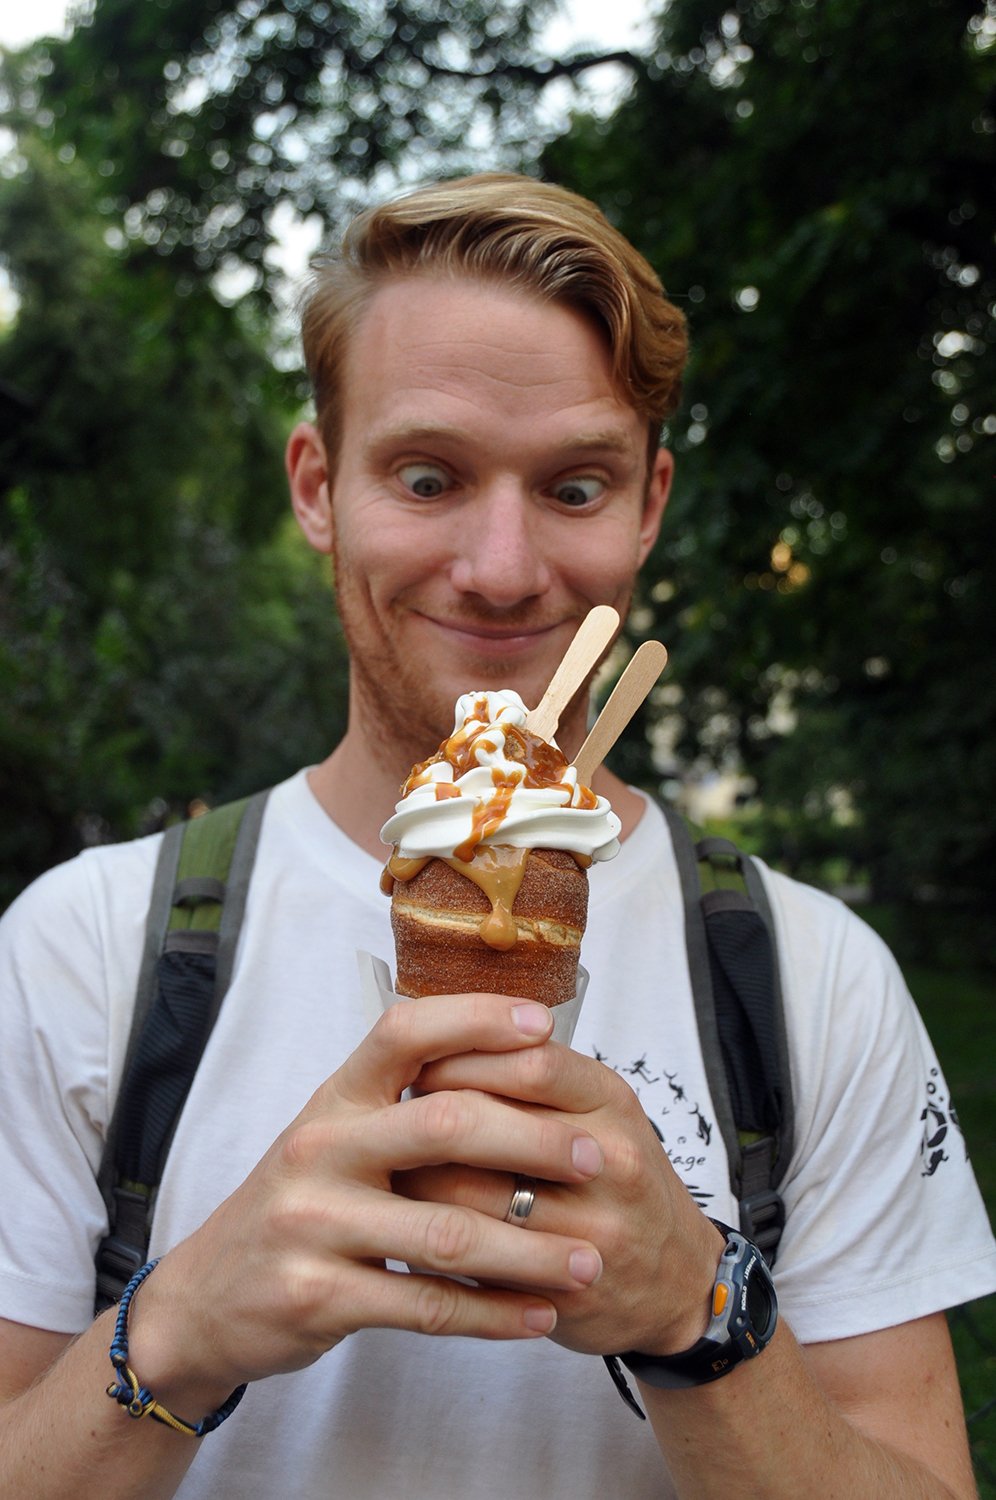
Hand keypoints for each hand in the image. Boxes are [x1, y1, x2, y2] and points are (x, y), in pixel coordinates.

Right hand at [124, 995, 608, 1406]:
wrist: (206, 1298)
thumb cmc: (301, 1205)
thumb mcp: (334, 1136)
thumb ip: (403, 1105)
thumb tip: (511, 1061)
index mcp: (333, 1098)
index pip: (405, 1031)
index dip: (476, 1018)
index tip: (545, 1023)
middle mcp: (320, 1148)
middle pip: (446, 1124)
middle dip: (533, 1141)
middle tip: (595, 1161)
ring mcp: (315, 1223)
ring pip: (448, 1230)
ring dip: (530, 1250)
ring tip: (589, 1261)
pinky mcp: (317, 1296)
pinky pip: (426, 1305)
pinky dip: (492, 1315)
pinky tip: (539, 1318)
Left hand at [396, 1036, 724, 1358]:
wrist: (675, 1282)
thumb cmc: (614, 1182)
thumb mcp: (595, 1111)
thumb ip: (529, 1079)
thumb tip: (432, 1049)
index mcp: (608, 1099)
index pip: (528, 1058)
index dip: (461, 1057)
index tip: (420, 1065)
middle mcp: (609, 1158)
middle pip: (490, 1122)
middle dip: (426, 1119)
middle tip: (392, 1120)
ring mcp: (591, 1228)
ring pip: (470, 1196)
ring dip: (415, 1180)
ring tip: (390, 1171)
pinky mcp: (564, 1287)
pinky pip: (476, 1258)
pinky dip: (434, 1239)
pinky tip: (411, 1228)